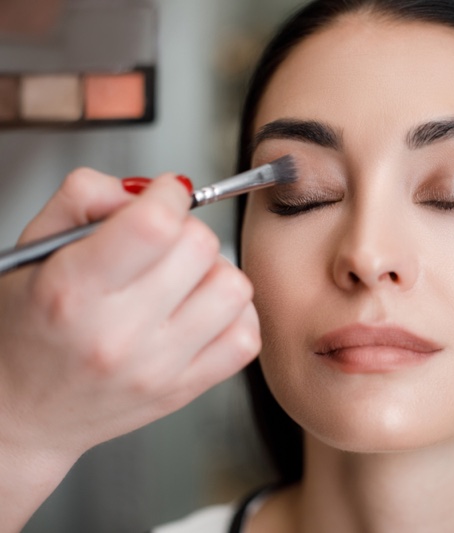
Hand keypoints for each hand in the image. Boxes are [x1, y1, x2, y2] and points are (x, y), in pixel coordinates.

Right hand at [0, 168, 260, 530]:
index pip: (155, 224)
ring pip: (234, 288)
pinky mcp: (186, 389)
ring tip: (182, 279)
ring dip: (214, 272)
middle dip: (186, 230)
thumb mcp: (33, 250)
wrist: (24, 413)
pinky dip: (234, 315)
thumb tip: (147, 188)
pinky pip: (247, 336)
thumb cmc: (26, 328)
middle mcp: (119, 333)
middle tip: (164, 242)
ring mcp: (159, 367)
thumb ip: (85, 197)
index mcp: (73, 290)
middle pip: (200, 247)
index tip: (164, 196)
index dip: (169, 195)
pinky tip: (201, 310)